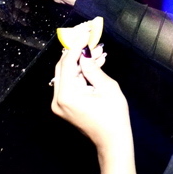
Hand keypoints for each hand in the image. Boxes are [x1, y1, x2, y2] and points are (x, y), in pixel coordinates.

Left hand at [51, 48, 133, 162]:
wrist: (112, 141)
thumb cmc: (114, 117)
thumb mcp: (107, 87)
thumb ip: (93, 67)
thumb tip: (85, 51)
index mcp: (67, 95)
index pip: (68, 62)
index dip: (77, 44)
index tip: (86, 31)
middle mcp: (58, 99)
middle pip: (63, 66)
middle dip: (77, 50)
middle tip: (91, 37)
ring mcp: (60, 103)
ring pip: (67, 73)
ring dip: (81, 60)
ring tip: (99, 50)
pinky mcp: (65, 105)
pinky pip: (70, 82)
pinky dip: (81, 72)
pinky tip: (95, 62)